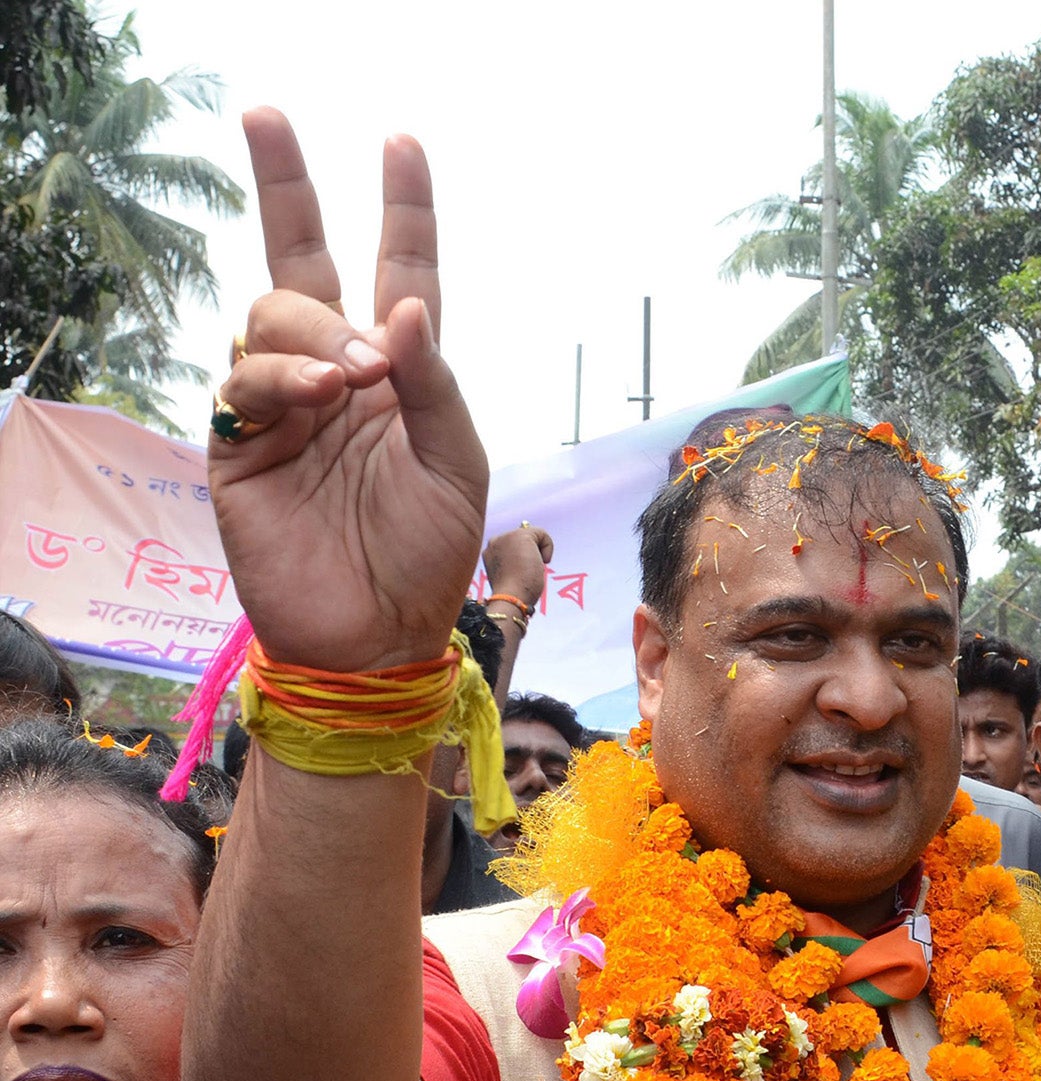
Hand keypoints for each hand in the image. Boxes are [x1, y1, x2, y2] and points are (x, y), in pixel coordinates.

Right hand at [206, 108, 487, 673]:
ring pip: (270, 313)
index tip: (400, 141)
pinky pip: (244, 378)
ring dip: (314, 330)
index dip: (401, 208)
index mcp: (398, 372)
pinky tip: (319, 395)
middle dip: (284, 187)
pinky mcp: (239, 443)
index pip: (397, 270)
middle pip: (298, 259)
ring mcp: (282, 404)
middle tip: (281, 145)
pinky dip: (283, 374)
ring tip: (356, 379)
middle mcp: (335, 373)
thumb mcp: (457, 462)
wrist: (380, 635)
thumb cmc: (428, 552)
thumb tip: (408, 305)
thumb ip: (435, 382)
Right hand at [484, 525, 553, 610]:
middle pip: (524, 541)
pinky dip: (548, 547)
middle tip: (524, 574)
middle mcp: (494, 541)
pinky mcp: (519, 535)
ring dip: (538, 554)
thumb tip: (532, 556)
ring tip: (529, 569)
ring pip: (533, 536)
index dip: (524, 561)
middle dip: (531, 556)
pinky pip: (542, 534)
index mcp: (490, 553)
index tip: (520, 576)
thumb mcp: (514, 575)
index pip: (515, 548)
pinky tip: (541, 562)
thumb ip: (517, 563)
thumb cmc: (515, 594)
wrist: (510, 598)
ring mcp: (505, 537)